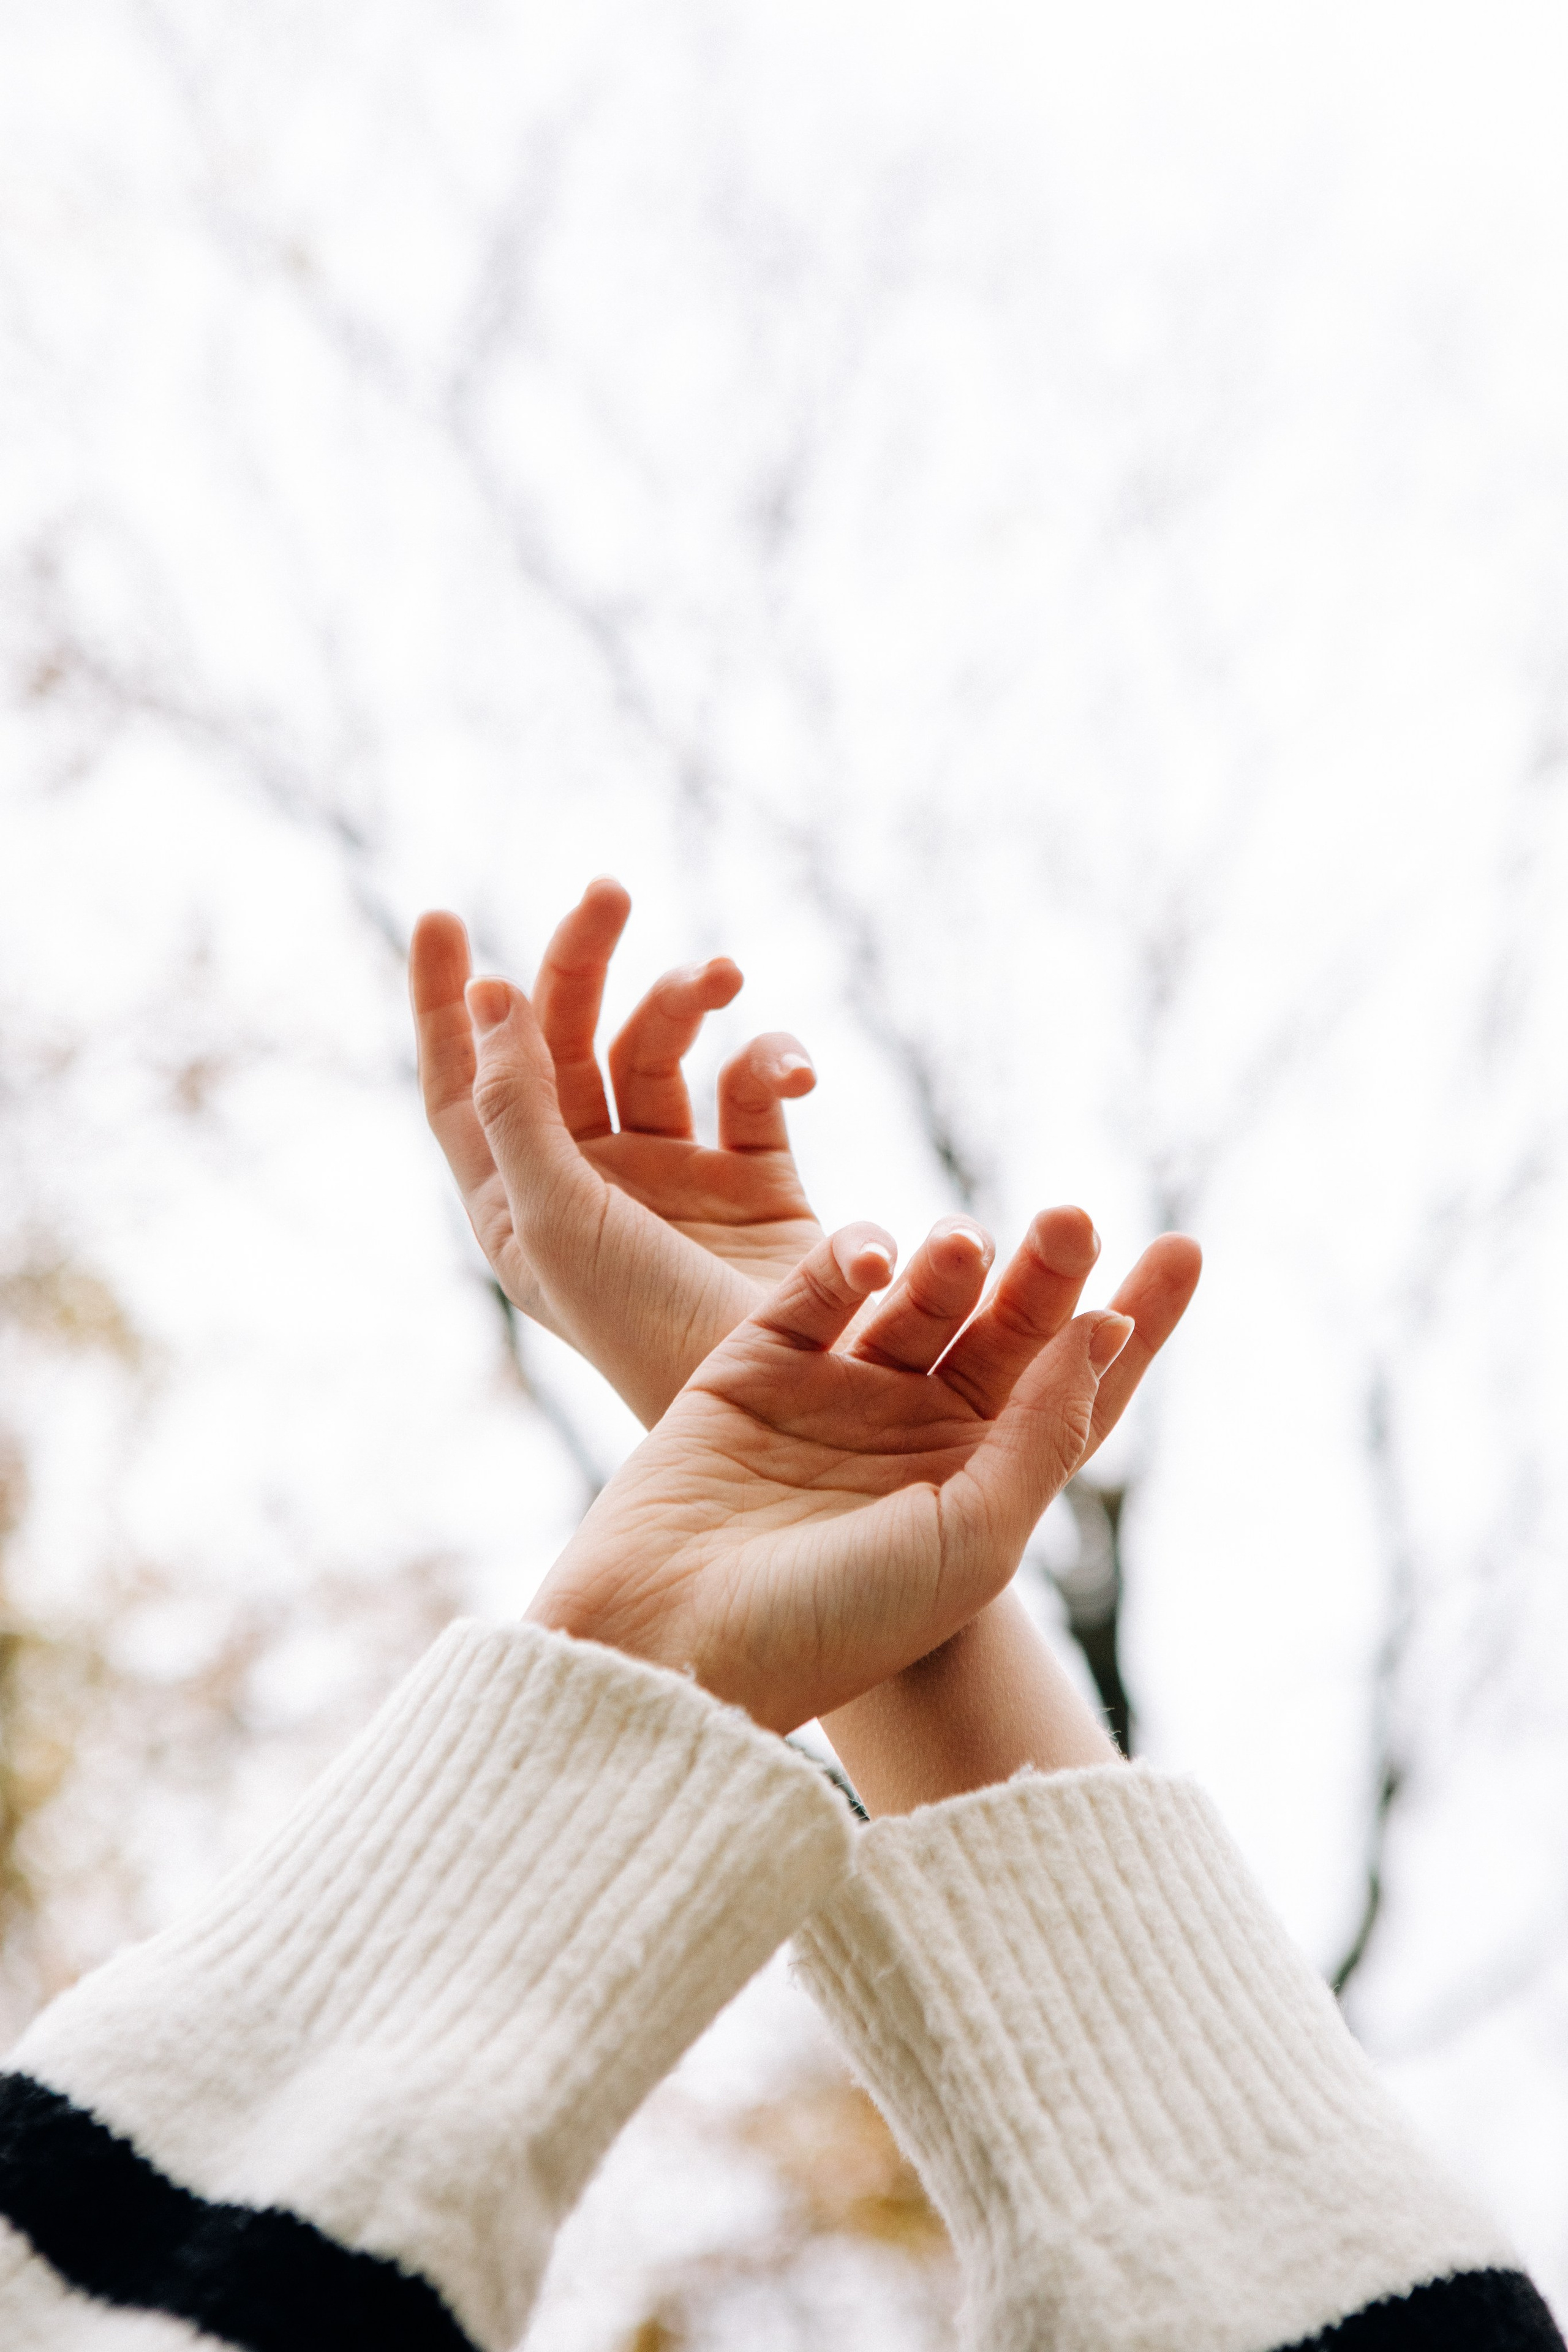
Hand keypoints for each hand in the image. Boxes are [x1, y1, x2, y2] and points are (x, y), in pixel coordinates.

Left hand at [410, 882, 822, 1424]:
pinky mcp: (757, 1179)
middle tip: (606, 894)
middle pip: (565, 1040)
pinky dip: (769, 1059)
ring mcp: (674, 1177)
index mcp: (517, 1198)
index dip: (443, 1002)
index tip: (439, 915)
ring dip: (684, 997)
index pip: (464, 1080)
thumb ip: (516, 1102)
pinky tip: (790, 1074)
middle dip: (579, 963)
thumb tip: (485, 992)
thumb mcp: (553, 1214)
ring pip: (661, 1049)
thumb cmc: (642, 1325)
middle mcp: (589, 1180)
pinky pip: (751, 1089)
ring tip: (720, 974)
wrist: (784, 1403)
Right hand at [528, 1223, 1135, 1733]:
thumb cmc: (835, 1621)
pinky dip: (849, 1260)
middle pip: (998, 1331)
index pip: (1067, 1389)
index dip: (1123, 1326)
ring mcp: (831, 1397)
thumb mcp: (971, 1540)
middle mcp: (911, 1436)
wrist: (671, 1648)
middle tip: (1071, 1219)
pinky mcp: (752, 1364)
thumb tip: (1105, 1332)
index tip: (1179, 1252)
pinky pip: (814, 1288)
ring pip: (913, 1301)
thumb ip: (1041, 1436)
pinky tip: (875, 1258)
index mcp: (978, 1487)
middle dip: (1040, 1274)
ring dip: (948, 1266)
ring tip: (966, 1248)